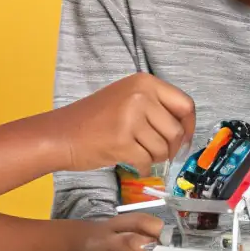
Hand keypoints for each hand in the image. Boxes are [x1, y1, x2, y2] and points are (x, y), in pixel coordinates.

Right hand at [51, 74, 194, 173]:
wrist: (60, 134)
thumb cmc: (94, 120)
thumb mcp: (127, 99)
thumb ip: (156, 107)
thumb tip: (185, 130)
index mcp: (144, 82)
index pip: (185, 105)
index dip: (189, 127)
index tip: (184, 139)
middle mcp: (140, 95)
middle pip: (176, 130)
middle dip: (170, 148)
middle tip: (154, 152)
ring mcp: (131, 117)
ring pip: (164, 148)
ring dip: (154, 158)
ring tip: (136, 153)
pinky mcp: (122, 141)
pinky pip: (147, 162)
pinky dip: (143, 168)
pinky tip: (131, 162)